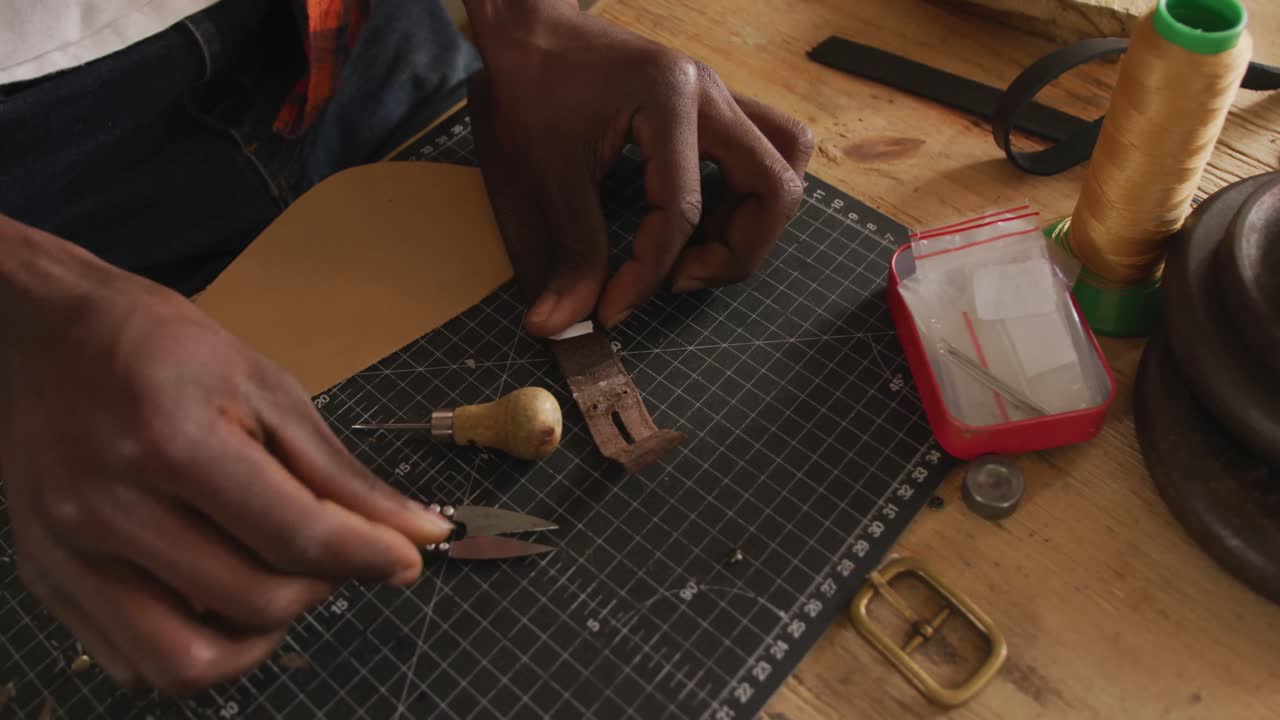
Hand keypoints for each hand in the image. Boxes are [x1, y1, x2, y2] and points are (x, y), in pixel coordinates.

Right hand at [0, 220, 452, 694]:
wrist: (40, 338)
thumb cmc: (158, 350)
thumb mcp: (263, 389)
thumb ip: (338, 476)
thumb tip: (417, 533)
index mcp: (171, 443)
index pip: (292, 534)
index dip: (368, 556)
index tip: (406, 558)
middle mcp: (110, 509)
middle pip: (252, 602)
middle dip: (321, 587)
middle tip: (332, 551)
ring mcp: (70, 555)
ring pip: (188, 662)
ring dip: (259, 637)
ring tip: (277, 582)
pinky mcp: (50, 582)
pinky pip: (136, 663)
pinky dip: (197, 644)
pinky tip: (217, 592)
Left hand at [465, 0, 812, 336]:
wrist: (530, 30)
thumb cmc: (531, 90)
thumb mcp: (541, 175)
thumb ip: (565, 254)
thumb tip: (557, 326)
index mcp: (667, 100)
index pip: (681, 209)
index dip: (649, 275)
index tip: (613, 310)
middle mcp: (708, 93)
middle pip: (774, 183)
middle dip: (737, 251)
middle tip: (680, 279)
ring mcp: (719, 96)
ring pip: (786, 158)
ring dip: (753, 221)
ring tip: (695, 251)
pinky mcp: (714, 106)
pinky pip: (764, 149)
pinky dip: (743, 195)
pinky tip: (696, 222)